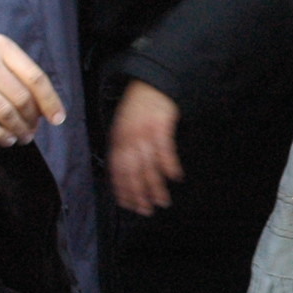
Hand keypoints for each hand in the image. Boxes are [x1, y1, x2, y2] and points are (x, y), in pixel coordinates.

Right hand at [0, 35, 66, 146]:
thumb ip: (14, 72)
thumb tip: (42, 104)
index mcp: (2, 46)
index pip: (35, 77)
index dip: (50, 101)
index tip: (58, 119)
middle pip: (22, 97)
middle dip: (32, 120)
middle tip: (32, 131)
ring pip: (4, 111)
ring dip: (17, 129)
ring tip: (21, 138)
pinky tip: (4, 140)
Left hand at [108, 80, 183, 214]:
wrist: (151, 82)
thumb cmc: (138, 107)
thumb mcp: (123, 126)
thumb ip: (123, 148)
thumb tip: (124, 172)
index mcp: (117, 139)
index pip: (117, 170)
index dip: (122, 190)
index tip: (129, 205)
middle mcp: (128, 138)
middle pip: (131, 172)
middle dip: (138, 194)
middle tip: (146, 210)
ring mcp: (144, 132)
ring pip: (148, 165)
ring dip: (155, 186)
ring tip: (162, 201)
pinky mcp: (160, 125)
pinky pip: (164, 149)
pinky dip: (169, 164)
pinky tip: (175, 176)